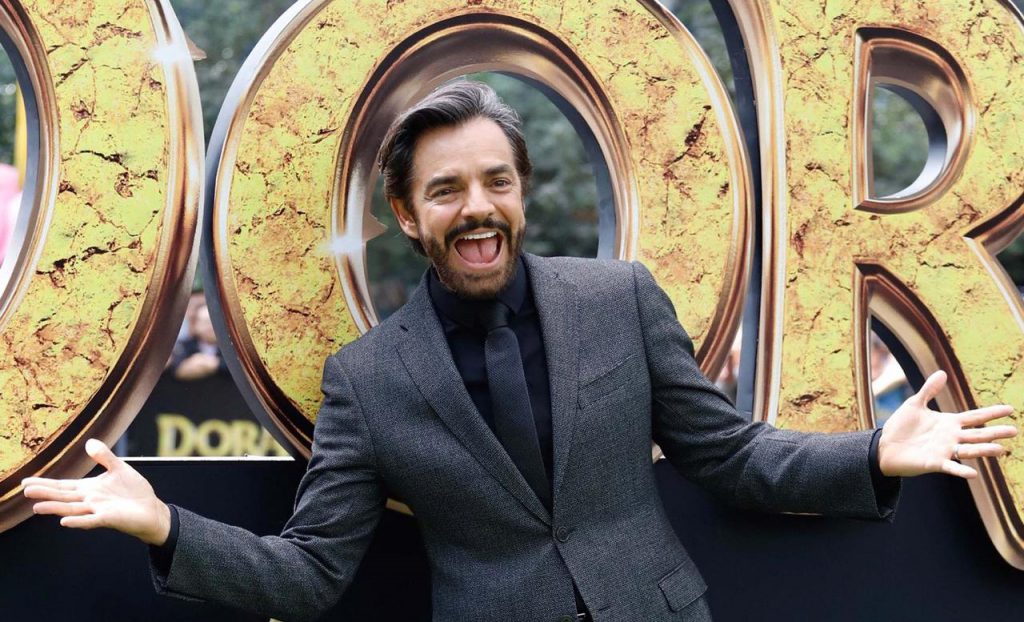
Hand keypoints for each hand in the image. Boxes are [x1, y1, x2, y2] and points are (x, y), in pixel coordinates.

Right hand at [22, 439, 170, 544]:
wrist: (151, 509)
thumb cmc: (133, 491)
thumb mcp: (118, 468)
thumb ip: (104, 456)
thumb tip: (88, 442)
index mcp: (89, 488)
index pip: (63, 485)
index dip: (45, 483)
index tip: (25, 482)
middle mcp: (89, 500)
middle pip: (63, 496)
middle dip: (44, 493)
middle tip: (25, 491)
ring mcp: (97, 510)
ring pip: (72, 509)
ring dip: (55, 508)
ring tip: (37, 507)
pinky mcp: (109, 518)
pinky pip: (91, 520)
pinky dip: (78, 521)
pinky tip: (64, 521)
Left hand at [878, 370, 1016, 477]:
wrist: (885, 446)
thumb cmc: (901, 426)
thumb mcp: (915, 404)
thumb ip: (929, 390)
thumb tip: (942, 372)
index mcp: (949, 423)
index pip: (975, 417)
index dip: (992, 413)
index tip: (1010, 408)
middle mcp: (952, 438)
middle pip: (978, 434)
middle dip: (995, 432)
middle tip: (1014, 430)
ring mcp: (945, 451)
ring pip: (970, 450)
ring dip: (984, 450)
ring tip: (1001, 449)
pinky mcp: (934, 463)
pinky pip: (951, 467)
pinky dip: (961, 471)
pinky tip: (973, 474)